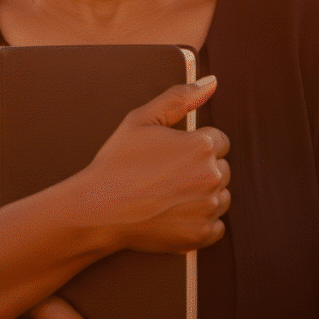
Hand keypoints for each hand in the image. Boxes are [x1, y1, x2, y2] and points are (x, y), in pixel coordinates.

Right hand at [74, 78, 230, 253]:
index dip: (194, 146)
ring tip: (169, 195)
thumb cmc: (116, 163)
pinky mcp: (201, 235)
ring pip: (221, 197)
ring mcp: (208, 209)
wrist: (98, 209)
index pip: (219, 141)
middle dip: (200, 170)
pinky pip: (216, 226)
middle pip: (221, 169)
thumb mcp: (141, 119)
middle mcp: (211, 177)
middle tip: (165, 175)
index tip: (171, 155)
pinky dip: (201, 222)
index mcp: (202, 146)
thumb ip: (179, 97)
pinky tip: (175, 214)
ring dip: (204, 195)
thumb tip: (211, 83)